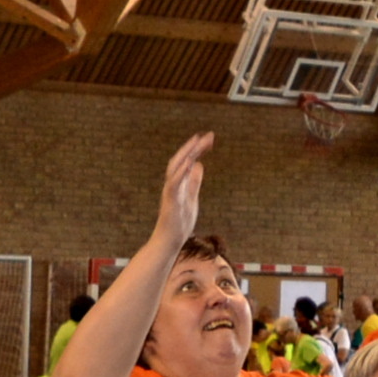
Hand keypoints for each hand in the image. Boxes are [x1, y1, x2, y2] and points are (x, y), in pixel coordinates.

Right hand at [148, 130, 210, 248]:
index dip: (196, 149)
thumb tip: (199, 165)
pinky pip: (173, 184)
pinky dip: (180, 172)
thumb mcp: (192, 198)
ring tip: (198, 142)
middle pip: (181, 160)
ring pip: (175, 168)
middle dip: (193, 147)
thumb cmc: (179, 222)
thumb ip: (194, 182)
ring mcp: (170, 192)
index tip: (208, 139)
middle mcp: (172, 184)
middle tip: (208, 135)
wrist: (169, 241)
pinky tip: (190, 163)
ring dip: (187, 154)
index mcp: (178, 183)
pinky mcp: (170, 202)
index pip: (187, 161)